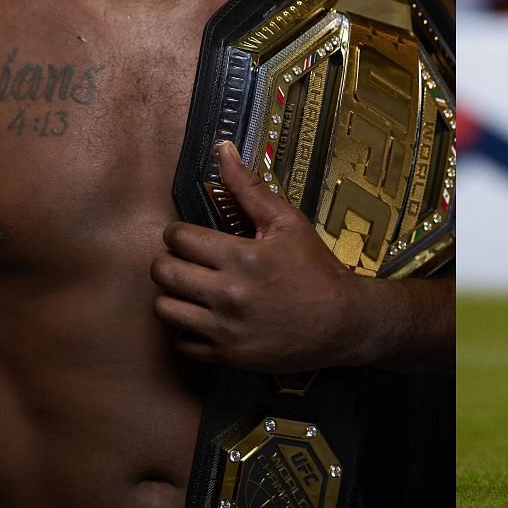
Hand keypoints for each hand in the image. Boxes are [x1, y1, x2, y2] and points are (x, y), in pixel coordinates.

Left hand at [150, 141, 366, 371]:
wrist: (344, 323)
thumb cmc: (316, 269)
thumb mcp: (288, 223)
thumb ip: (249, 188)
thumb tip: (221, 150)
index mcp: (241, 257)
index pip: (177, 238)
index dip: (179, 234)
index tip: (192, 238)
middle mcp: (227, 294)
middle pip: (163, 272)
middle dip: (171, 261)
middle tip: (189, 262)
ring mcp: (225, 329)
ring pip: (164, 309)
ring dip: (174, 295)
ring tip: (193, 289)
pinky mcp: (226, 357)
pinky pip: (181, 343)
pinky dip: (187, 330)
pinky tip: (206, 318)